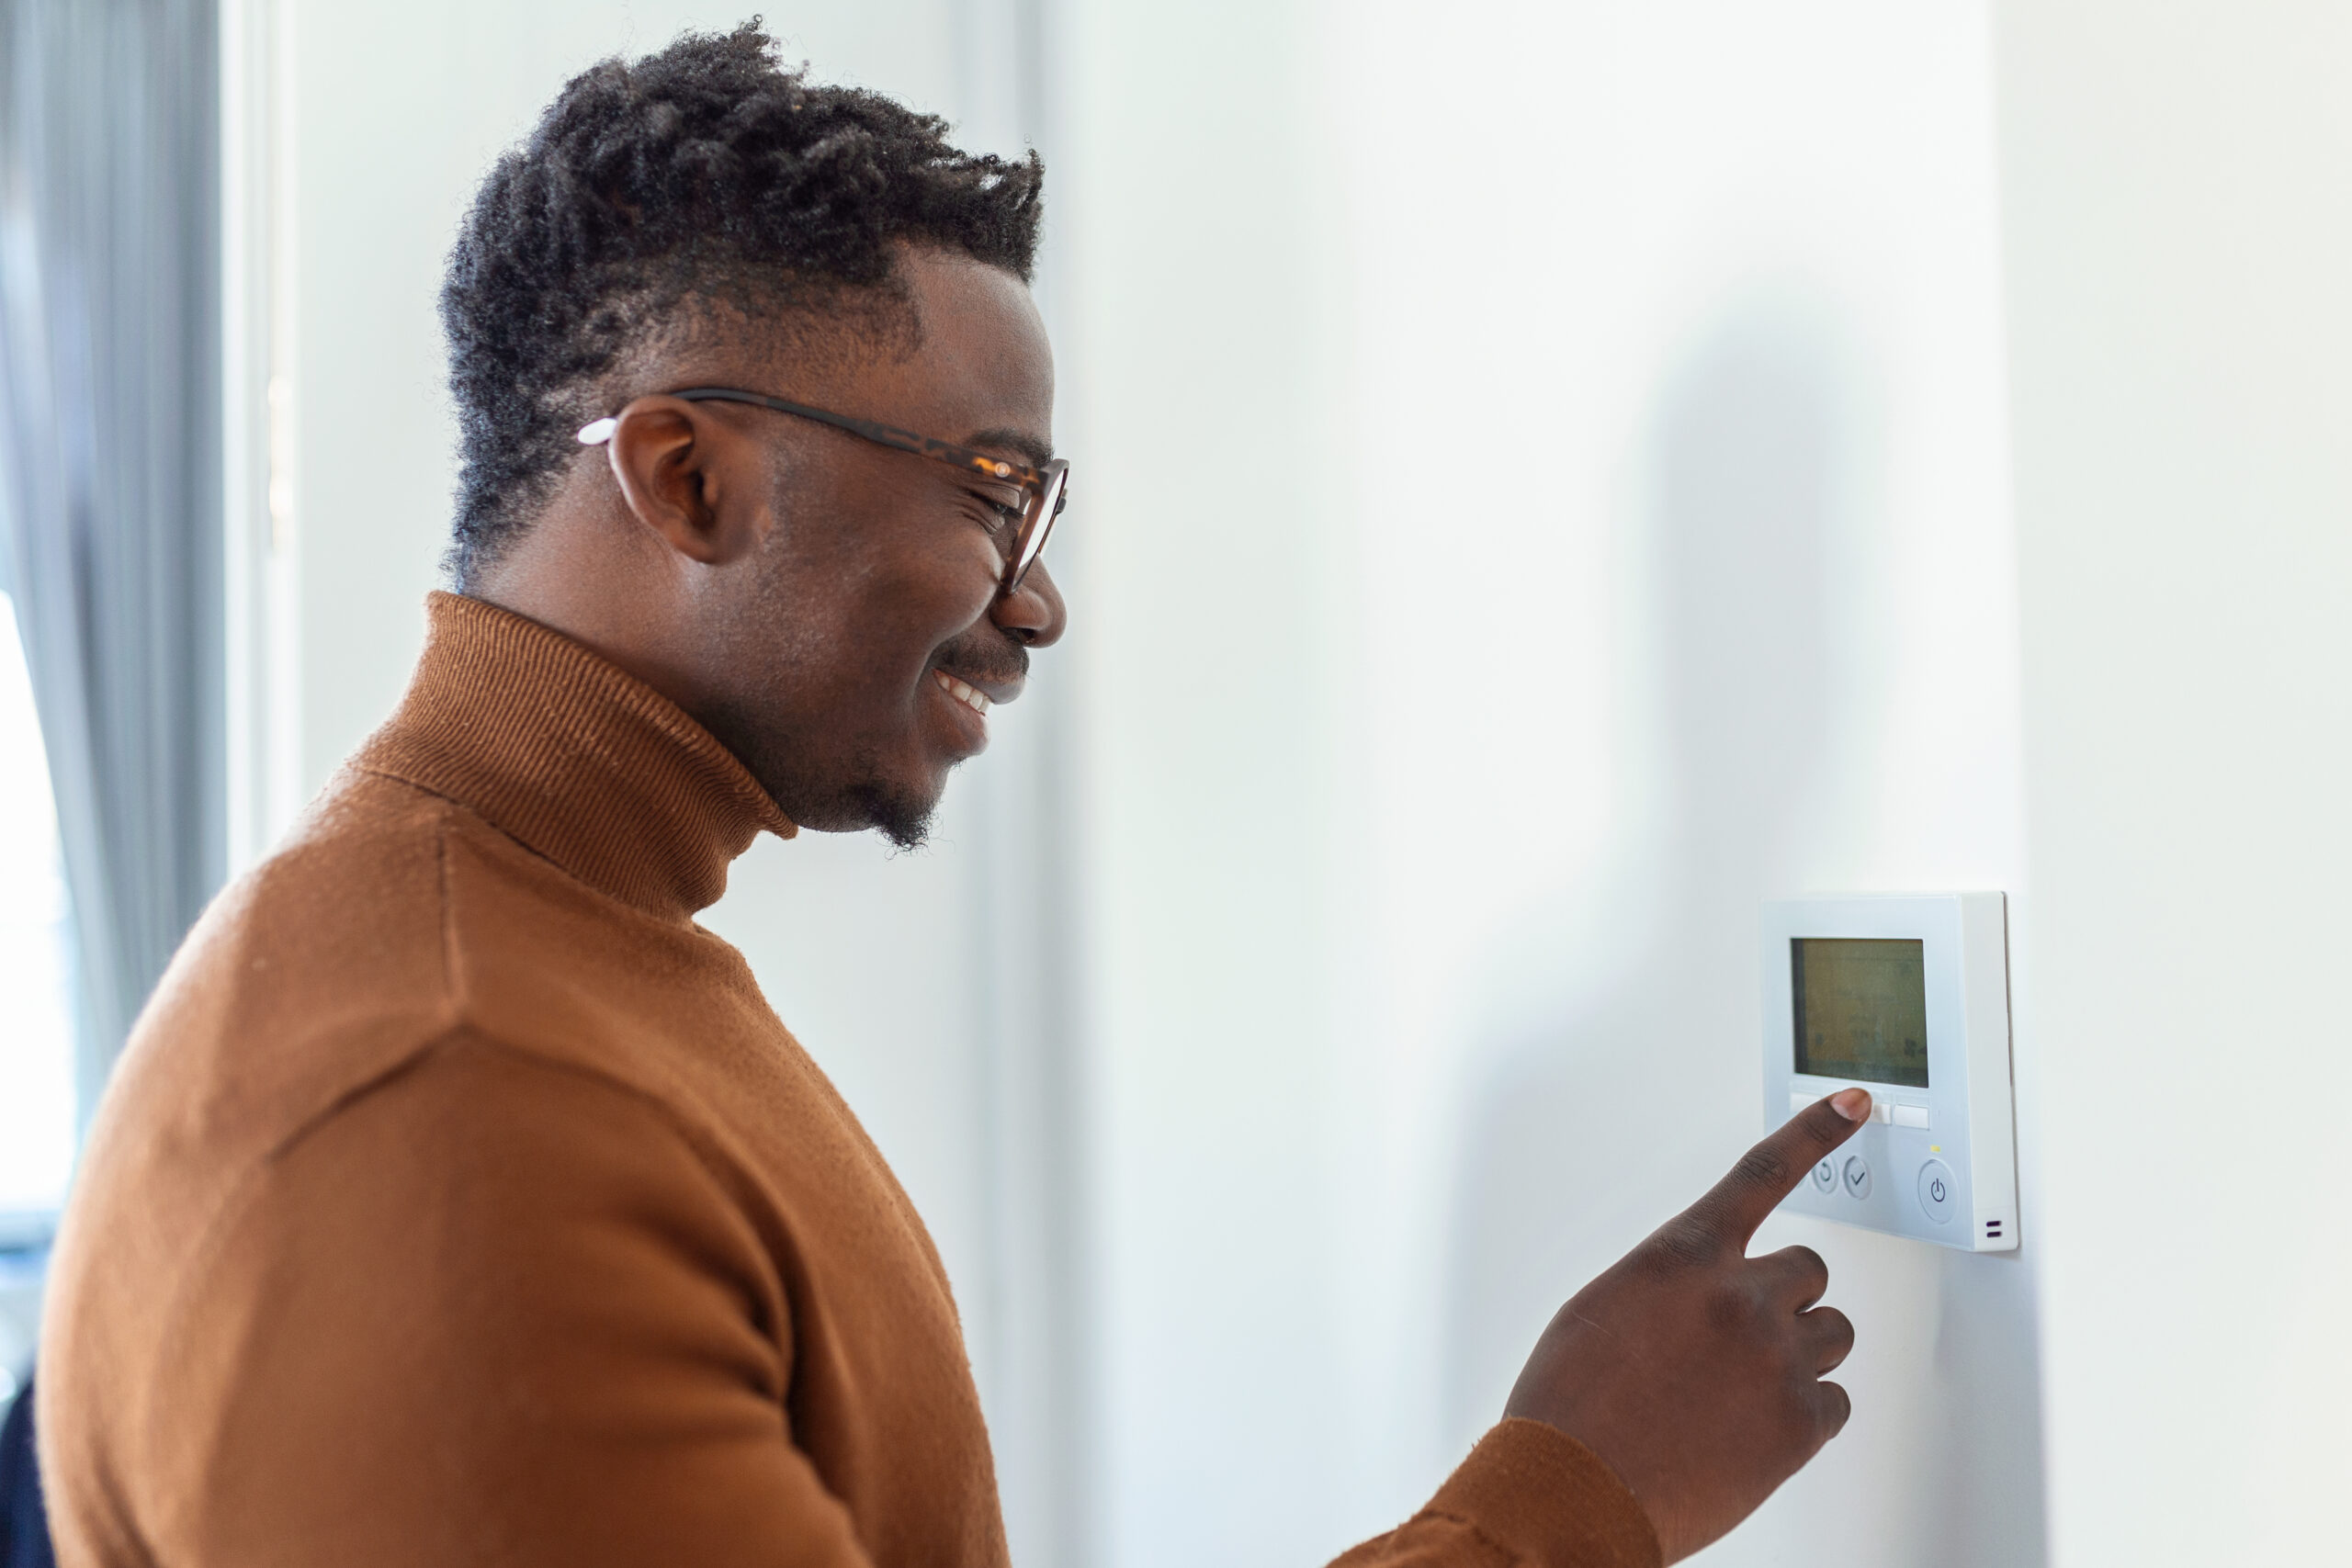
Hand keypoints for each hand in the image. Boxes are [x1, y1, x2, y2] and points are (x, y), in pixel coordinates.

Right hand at [1504, 1088, 1870, 1562]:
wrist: (1575, 1492)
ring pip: (1832, 1332)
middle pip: (1809, 1269)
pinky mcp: (1801, 1423)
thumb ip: (1670, 1288)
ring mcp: (1777, 1358)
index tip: (1853, 1103)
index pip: (1762, 1174)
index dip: (1814, 1132)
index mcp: (1682, 1258)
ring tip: (1745, 1389)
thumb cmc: (1572, 1408)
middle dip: (1783, 1297)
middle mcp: (1739, 1296)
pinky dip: (1804, 1416)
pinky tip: (1754, 1430)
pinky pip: (1835, 1403)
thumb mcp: (1603, 1314)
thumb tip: (1701, 1299)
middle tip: (1744, 1337)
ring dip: (1799, 1352)